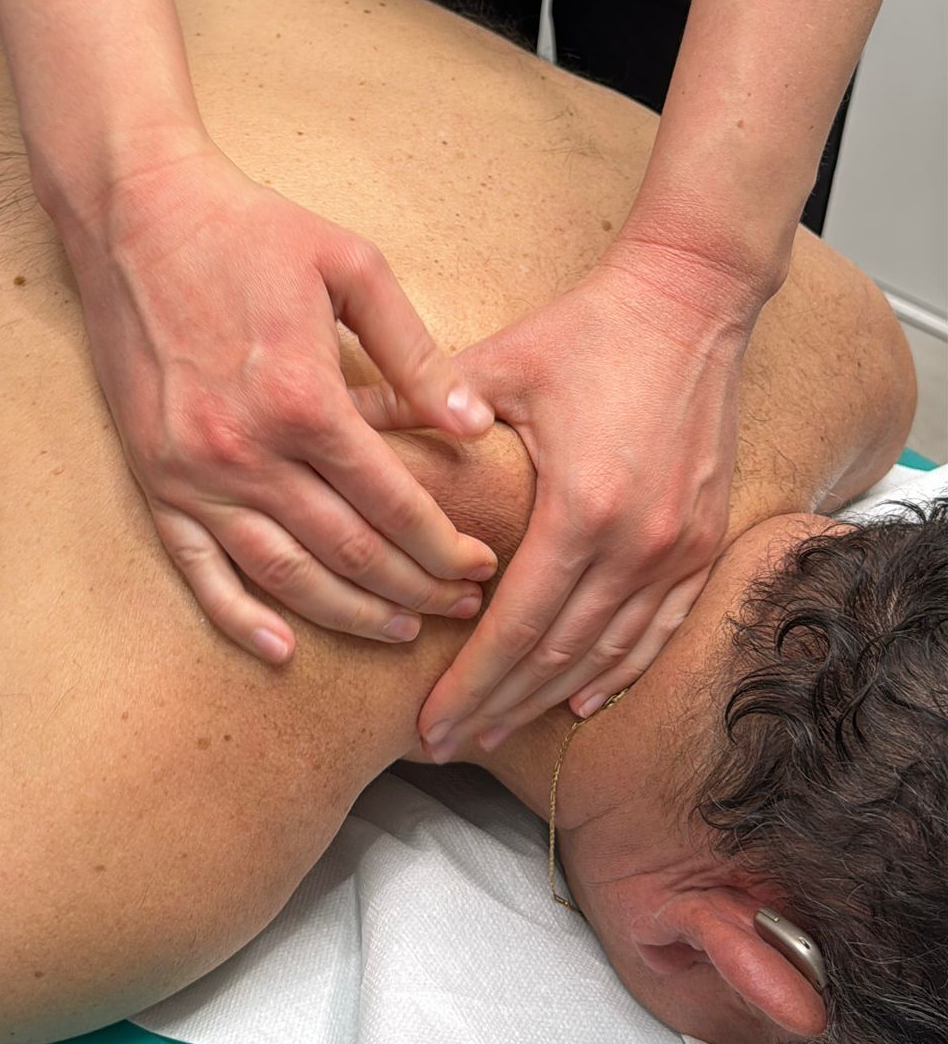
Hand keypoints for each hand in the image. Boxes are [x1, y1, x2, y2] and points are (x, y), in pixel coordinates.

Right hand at [57, 133, 496, 660]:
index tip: (482, 566)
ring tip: (400, 630)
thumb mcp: (351, 266)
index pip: (391, 501)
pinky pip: (197, 568)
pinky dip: (240, 617)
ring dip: (348, 613)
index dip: (444, 545)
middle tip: (462, 609)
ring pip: (283, 573)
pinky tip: (282, 648)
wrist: (136, 215)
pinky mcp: (153, 478)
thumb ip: (415, 352)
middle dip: (415, 589)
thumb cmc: (252, 230)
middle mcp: (245, 449)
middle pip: (347, 550)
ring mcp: (192, 472)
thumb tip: (470, 426)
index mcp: (302, 397)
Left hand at [396, 238, 759, 759]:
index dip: (470, 683)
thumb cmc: (586, 329)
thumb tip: (338, 427)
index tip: (429, 725)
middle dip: (499, 707)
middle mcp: (638, 543)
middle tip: (449, 744)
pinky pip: (660, 626)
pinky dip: (618, 668)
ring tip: (498, 730)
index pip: (516, 627)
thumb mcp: (498, 366)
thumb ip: (419, 408)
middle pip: (558, 657)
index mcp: (582, 509)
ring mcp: (680, 547)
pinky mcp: (706, 538)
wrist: (689, 300)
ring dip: (550, 699)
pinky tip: (583, 697)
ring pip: (608, 652)